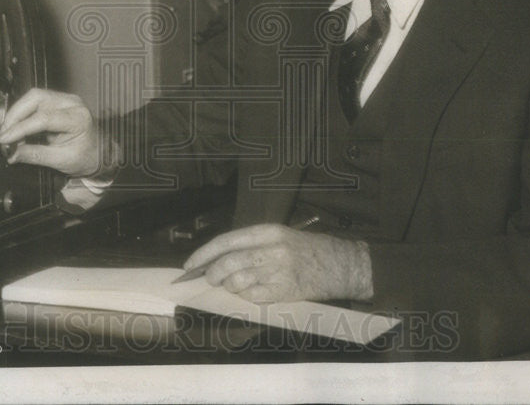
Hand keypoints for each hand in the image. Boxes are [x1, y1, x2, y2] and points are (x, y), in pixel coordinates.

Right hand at [0, 89, 101, 176]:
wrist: (99, 154)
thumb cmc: (86, 157)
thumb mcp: (61, 160)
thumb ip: (35, 155)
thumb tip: (12, 153)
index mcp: (77, 118)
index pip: (43, 118)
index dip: (20, 128)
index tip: (5, 139)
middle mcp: (72, 103)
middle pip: (35, 98)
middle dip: (15, 115)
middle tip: (3, 134)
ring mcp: (65, 100)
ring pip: (33, 97)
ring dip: (17, 113)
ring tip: (8, 133)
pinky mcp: (58, 102)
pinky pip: (36, 102)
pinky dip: (23, 114)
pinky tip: (17, 128)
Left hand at [183, 223, 373, 302]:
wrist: (340, 265)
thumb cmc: (306, 249)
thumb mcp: (280, 235)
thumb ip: (251, 244)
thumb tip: (216, 258)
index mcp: (268, 231)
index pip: (226, 241)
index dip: (203, 254)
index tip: (189, 264)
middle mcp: (272, 249)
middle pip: (228, 263)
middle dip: (213, 274)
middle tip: (211, 278)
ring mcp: (278, 271)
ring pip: (237, 282)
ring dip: (229, 286)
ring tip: (234, 284)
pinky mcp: (285, 291)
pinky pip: (252, 297)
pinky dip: (245, 297)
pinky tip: (251, 292)